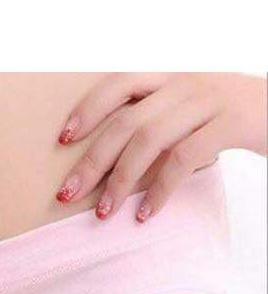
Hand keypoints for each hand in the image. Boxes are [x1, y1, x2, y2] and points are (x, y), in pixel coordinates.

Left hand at [55, 73, 267, 221]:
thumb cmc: (228, 119)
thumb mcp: (189, 113)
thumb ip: (155, 125)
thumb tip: (107, 165)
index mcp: (171, 79)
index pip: (119, 85)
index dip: (87, 110)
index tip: (62, 139)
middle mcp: (186, 84)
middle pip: (126, 122)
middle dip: (92, 161)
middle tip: (67, 194)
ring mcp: (210, 100)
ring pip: (149, 139)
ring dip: (120, 181)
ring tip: (104, 213)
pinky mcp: (231, 122)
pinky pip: (183, 158)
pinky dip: (159, 191)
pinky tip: (144, 214)